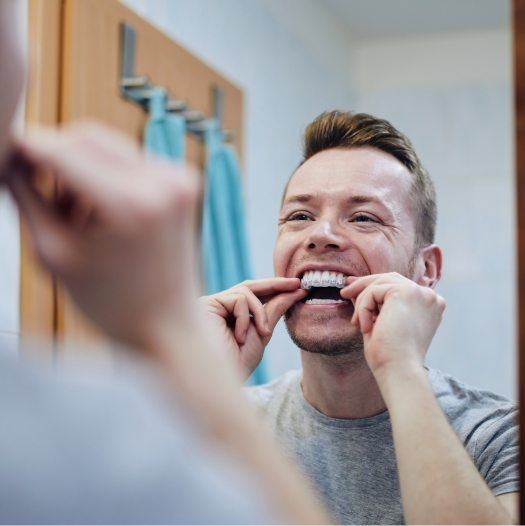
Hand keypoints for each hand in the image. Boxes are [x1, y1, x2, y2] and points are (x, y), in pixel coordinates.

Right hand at [2, 122, 199, 349]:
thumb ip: (27, 197)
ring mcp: (179, 179)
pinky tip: (101, 213)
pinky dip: (106, 175)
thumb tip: (10, 157)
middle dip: (54, 157)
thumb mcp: (54, 254)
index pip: (63, 151)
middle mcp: (163, 183)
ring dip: (80, 168)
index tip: (7, 153)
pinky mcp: (184, 181)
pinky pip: (130, 159)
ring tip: (76, 216)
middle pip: (87, 136)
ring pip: (108, 146)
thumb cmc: (112, 303)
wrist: (167, 324)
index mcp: (132, 205)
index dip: (27, 148)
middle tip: (38, 192)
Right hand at [199, 279, 306, 377]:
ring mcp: (210, 305)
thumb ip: (273, 311)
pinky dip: (246, 318)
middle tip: (297, 284)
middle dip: (275, 285)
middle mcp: (217, 308)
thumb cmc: (236, 364)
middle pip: (248, 287)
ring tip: (262, 334)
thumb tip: (293, 292)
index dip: (275, 289)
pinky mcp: (206, 305)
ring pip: (246, 292)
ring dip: (260, 313)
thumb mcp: (261, 335)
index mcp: (228, 315)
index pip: (252, 296)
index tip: (298, 288)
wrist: (218, 383)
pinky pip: (238, 299)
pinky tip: (239, 338)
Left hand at [340, 272, 444, 378]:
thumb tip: (354, 288)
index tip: (353, 288)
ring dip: (362, 303)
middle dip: (364, 284)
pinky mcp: (406, 292)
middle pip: (390, 278)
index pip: (399, 286)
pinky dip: (363, 309)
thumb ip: (374, 305)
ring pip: (379, 284)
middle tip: (344, 292)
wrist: (398, 370)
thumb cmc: (390, 356)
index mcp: (429, 305)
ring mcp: (420, 293)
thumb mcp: (382, 324)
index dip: (375, 285)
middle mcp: (429, 296)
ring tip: (356, 323)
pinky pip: (373, 292)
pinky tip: (365, 328)